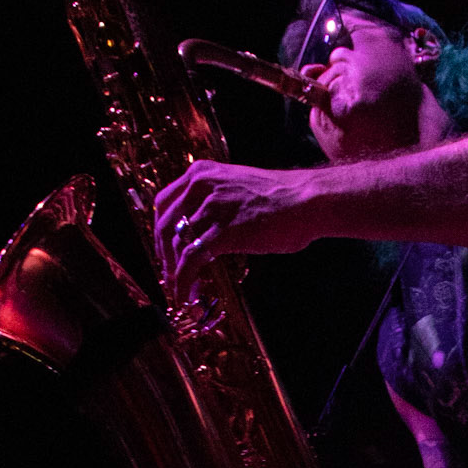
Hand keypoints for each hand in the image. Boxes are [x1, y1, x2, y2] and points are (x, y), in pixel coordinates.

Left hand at [154, 161, 321, 298]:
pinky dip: (184, 281)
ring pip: (175, 245)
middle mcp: (200, 186)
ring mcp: (211, 208)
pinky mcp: (222, 232)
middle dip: (164, 257)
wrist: (307, 201)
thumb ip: (214, 202)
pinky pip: (190, 260)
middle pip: (164, 225)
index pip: (164, 203)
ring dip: (174, 273)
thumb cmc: (281, 200)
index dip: (160, 232)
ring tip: (181, 291)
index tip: (166, 252)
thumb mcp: (236, 188)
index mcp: (201, 173)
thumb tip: (202, 231)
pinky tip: (187, 294)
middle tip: (170, 278)